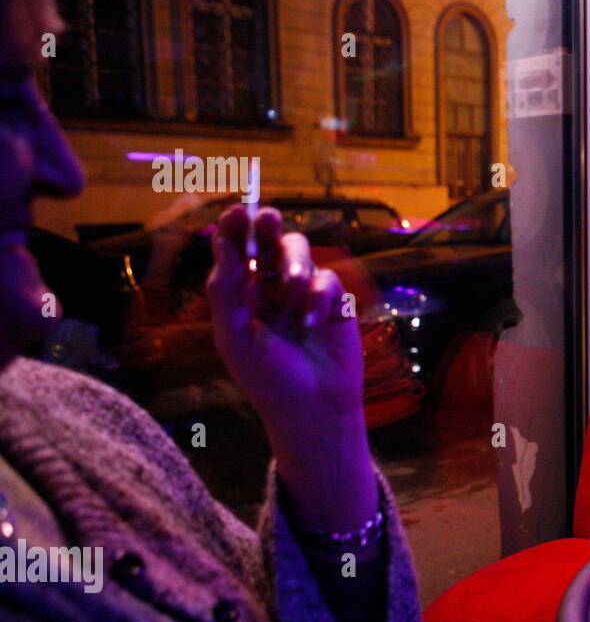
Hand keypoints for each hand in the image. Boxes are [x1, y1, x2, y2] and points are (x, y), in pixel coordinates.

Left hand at [206, 206, 374, 531]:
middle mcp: (271, 289)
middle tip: (267, 218)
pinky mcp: (334, 304)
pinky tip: (313, 323)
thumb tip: (223, 244)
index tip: (237, 212)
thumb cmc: (267, 379)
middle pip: (270, 242)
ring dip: (294, 265)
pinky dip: (319, 297)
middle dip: (268, 227)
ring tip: (291, 288)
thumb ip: (226, 290)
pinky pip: (327, 280)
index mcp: (241, 295)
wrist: (313, 408)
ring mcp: (303, 294)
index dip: (236, 228)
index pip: (236, 251)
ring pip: (300, 254)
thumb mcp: (234, 336)